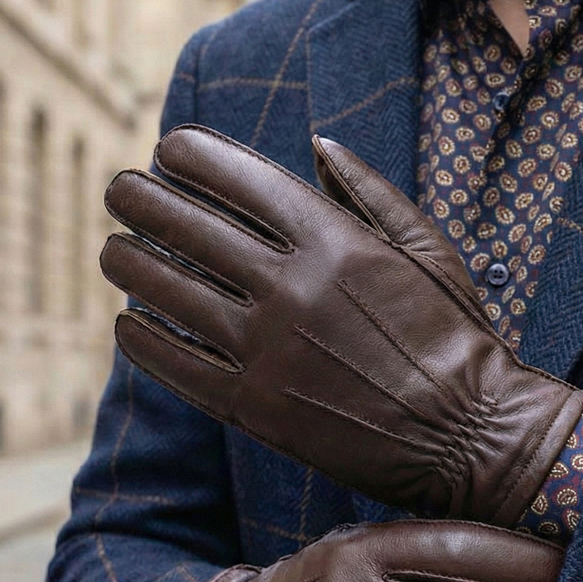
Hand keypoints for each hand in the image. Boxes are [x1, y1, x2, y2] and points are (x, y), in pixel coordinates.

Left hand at [101, 126, 582, 526]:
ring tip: (113, 250)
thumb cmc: (457, 338)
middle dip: (141, 198)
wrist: (469, 436)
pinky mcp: (256, 408)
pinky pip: (177, 365)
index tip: (166, 150)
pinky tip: (126, 325)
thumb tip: (318, 145)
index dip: (189, 155)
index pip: (238, 177)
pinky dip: (142, 340)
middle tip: (119, 190)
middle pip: (188, 225)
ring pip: (168, 290)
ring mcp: (267, 350)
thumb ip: (370, 191)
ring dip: (128, 261)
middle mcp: (291, 287)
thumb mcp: (429, 249)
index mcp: (334, 239)